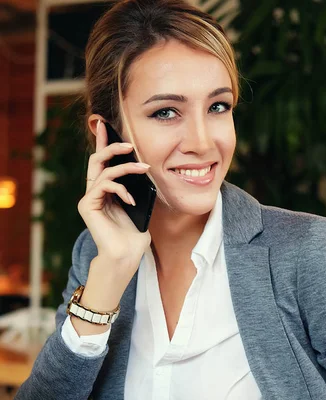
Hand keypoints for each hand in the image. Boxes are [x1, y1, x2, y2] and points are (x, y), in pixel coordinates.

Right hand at [78, 120, 151, 268]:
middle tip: (129, 143)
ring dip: (126, 167)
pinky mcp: (88, 205)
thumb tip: (144, 170)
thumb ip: (136, 189)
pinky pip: (104, 186)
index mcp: (106, 190)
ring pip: (104, 170)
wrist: (126, 256)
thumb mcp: (140, 206)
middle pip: (98, 160)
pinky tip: (131, 199)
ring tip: (144, 168)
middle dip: (111, 147)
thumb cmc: (134, 235)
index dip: (103, 142)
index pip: (103, 162)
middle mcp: (95, 191)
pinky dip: (121, 189)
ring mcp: (90, 198)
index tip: (105, 124)